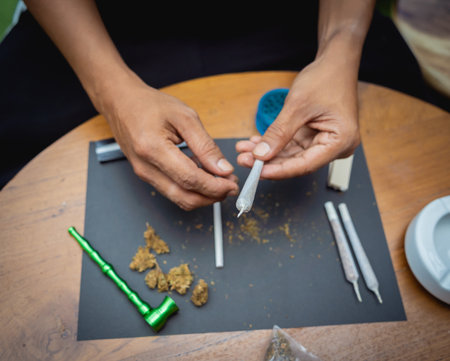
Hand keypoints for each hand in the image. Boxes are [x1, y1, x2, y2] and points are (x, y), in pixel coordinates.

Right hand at [100, 73, 238, 209]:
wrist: (121, 102)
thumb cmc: (150, 105)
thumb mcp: (185, 117)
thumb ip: (205, 145)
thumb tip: (223, 169)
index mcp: (153, 149)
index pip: (190, 179)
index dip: (215, 186)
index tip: (232, 183)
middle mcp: (145, 168)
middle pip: (184, 197)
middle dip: (212, 196)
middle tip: (231, 186)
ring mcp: (144, 174)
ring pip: (179, 198)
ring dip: (203, 195)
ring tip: (221, 181)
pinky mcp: (146, 176)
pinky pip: (172, 190)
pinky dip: (192, 189)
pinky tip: (204, 176)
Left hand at [236, 53, 359, 179]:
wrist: (335, 62)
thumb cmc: (325, 78)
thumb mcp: (298, 106)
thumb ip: (279, 133)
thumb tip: (261, 154)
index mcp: (341, 141)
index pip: (305, 165)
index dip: (279, 170)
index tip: (257, 172)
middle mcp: (336, 146)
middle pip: (297, 162)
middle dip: (269, 161)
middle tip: (244, 160)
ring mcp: (325, 142)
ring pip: (292, 155)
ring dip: (268, 153)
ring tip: (245, 151)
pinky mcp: (315, 137)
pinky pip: (292, 145)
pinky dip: (274, 144)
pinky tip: (255, 143)